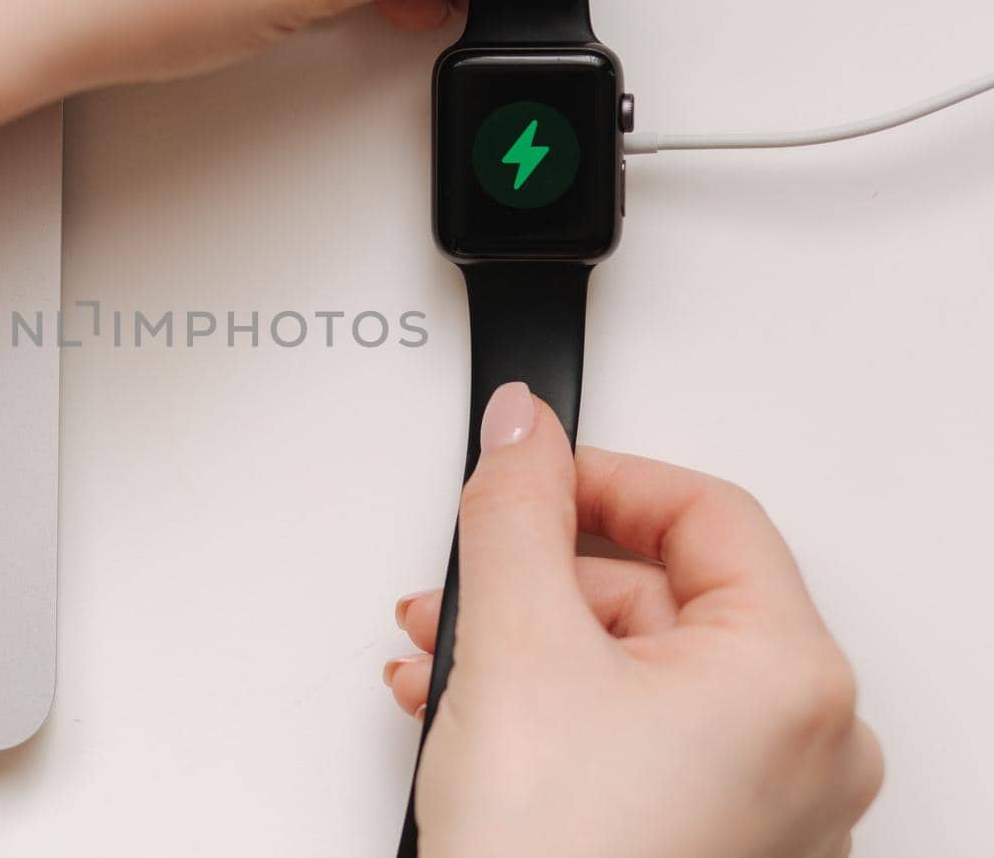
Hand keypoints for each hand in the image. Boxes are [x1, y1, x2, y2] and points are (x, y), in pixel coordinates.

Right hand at [384, 384, 882, 857]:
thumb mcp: (515, 644)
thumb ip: (518, 511)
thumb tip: (524, 430)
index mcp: (790, 677)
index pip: (706, 512)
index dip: (603, 476)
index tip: (531, 472)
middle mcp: (805, 745)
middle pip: (662, 597)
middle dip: (540, 582)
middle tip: (464, 583)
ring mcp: (765, 808)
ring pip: (637, 674)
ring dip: (529, 647)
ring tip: (442, 658)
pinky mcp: (713, 847)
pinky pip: (638, 741)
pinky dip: (555, 713)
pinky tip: (471, 715)